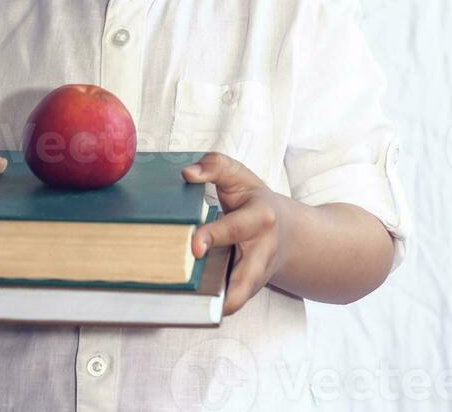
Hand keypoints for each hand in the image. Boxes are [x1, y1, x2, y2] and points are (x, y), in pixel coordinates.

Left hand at [182, 151, 288, 315]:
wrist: (289, 233)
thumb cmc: (255, 201)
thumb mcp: (239, 175)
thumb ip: (215, 166)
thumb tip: (188, 174)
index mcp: (261, 217)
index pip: (236, 227)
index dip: (214, 236)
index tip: (195, 245)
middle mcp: (263, 250)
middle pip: (249, 275)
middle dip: (231, 287)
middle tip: (198, 290)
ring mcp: (258, 274)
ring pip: (244, 296)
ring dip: (224, 305)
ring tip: (197, 312)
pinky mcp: (250, 289)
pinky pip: (234, 301)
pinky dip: (219, 307)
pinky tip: (197, 309)